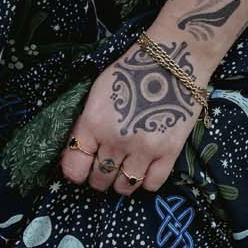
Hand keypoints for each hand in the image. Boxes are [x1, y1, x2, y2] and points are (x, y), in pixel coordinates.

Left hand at [59, 35, 211, 196]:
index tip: (82, 167)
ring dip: (121, 181)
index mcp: (94, 123)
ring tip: (125, 166)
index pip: (74, 167)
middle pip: (99, 180)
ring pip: (124, 186)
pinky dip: (146, 180)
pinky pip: (152, 184)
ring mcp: (143, 149)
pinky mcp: (169, 153)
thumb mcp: (98, 92)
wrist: (172, 60)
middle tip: (106, 165)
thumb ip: (87, 124)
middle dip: (99, 176)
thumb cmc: (131, 70)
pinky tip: (145, 166)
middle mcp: (115, 141)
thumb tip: (79, 150)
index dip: (76, 170)